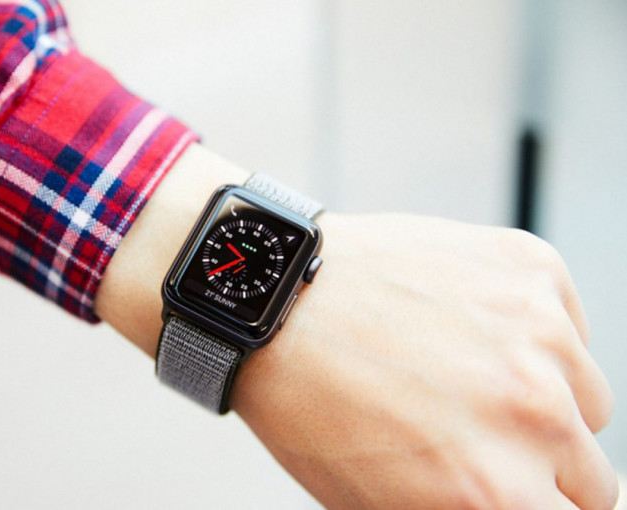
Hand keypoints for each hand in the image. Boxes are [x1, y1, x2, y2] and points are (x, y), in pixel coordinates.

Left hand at [232, 212, 617, 509]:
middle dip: (543, 470)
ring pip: (587, 402)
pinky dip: (530, 337)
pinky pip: (566, 329)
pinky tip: (463, 326)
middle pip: (595, 480)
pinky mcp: (533, 271)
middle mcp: (533, 416)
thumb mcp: (373, 503)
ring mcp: (540, 335)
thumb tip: (504, 504)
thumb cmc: (307, 404)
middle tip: (479, 440)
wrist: (278, 297)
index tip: (530, 497)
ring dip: (542, 400)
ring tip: (462, 377)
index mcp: (496, 494)